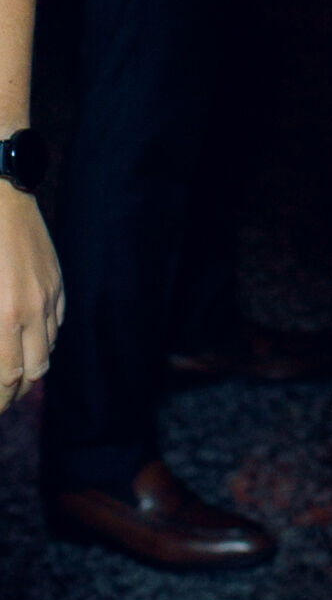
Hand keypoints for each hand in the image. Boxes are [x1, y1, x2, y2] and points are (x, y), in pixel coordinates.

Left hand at [0, 184, 63, 413]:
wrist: (3, 200)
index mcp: (3, 318)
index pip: (7, 376)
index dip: (1, 398)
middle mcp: (30, 311)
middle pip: (34, 371)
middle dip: (17, 391)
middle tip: (3, 398)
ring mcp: (48, 296)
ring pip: (48, 348)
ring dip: (32, 366)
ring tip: (16, 373)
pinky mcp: (57, 281)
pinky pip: (57, 322)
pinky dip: (44, 338)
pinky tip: (30, 339)